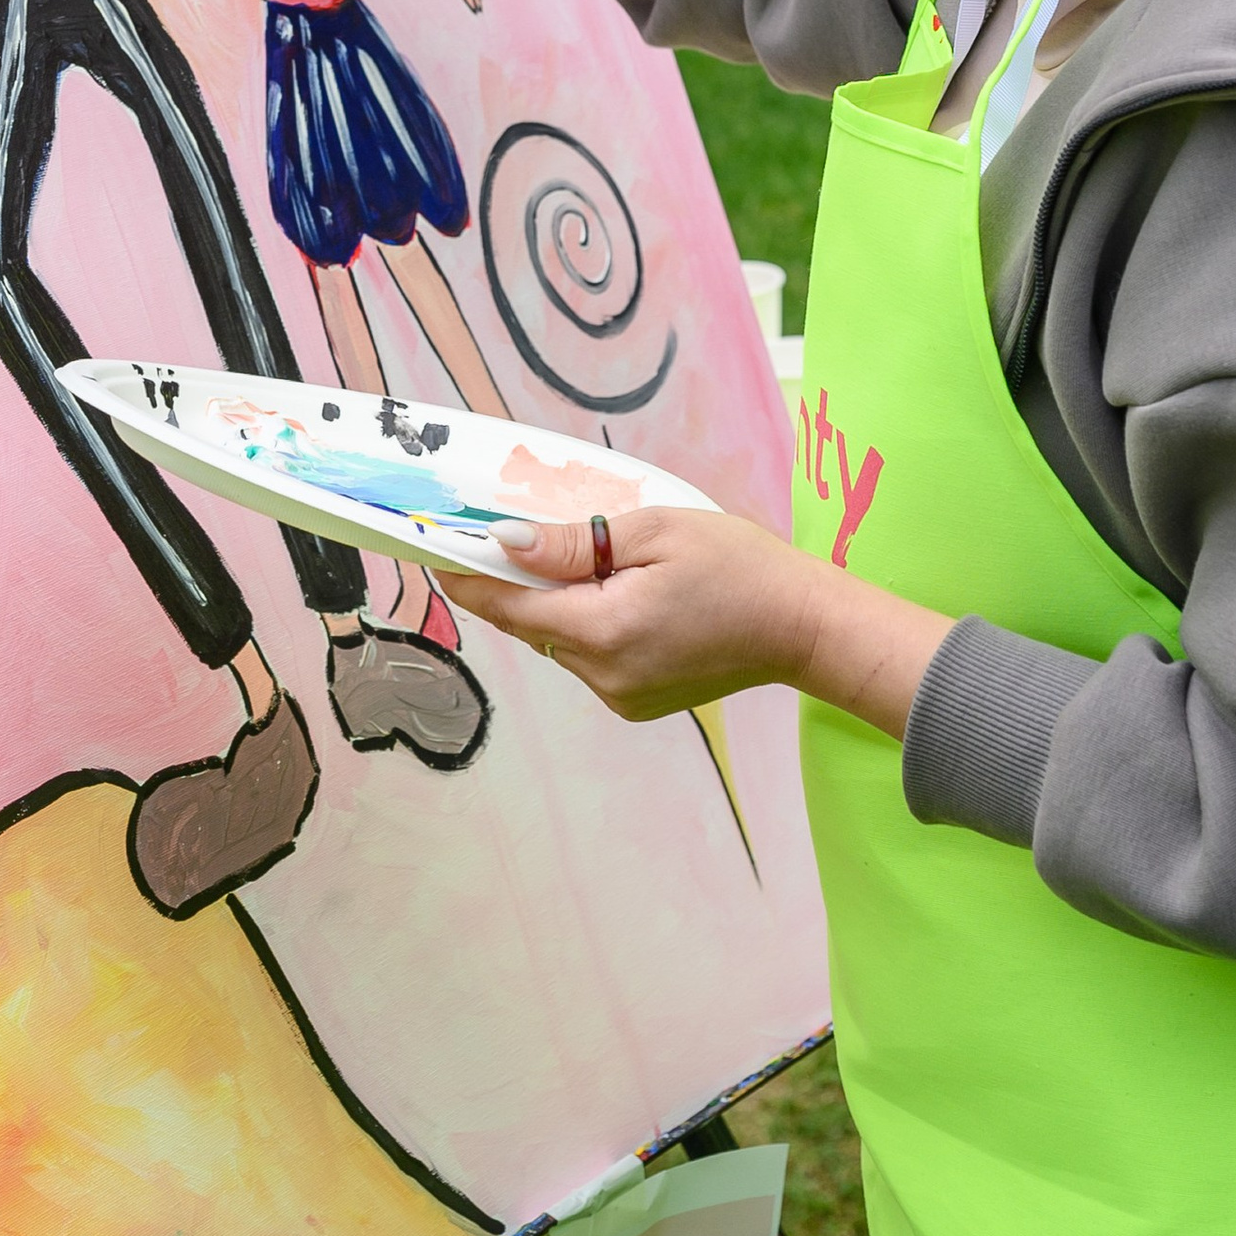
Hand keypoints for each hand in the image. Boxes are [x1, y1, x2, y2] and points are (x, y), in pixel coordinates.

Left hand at [436, 506, 951, 738]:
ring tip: (606, 563)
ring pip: (560, 641)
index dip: (468, 576)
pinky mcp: (636, 703)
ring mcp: (620, 698)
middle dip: (526, 581)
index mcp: (603, 632)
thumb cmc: (739, 566)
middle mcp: (602, 677)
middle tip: (527, 533)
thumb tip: (505, 543)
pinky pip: (591, 657)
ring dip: (563, 603)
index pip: (508, 606)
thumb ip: (574, 543)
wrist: (802, 625)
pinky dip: (592, 625)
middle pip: (533, 624)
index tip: (433, 548)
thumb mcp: (655, 532)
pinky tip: (628, 597)